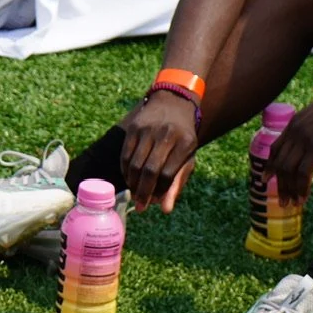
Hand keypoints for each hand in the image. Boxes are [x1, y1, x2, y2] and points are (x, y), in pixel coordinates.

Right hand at [118, 89, 200, 211]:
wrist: (172, 103)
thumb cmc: (182, 137)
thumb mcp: (187, 157)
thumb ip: (177, 183)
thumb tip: (165, 210)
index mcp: (185, 142)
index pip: (168, 174)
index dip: (160, 191)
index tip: (155, 202)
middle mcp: (166, 134)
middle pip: (149, 170)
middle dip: (143, 192)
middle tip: (141, 206)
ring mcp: (148, 129)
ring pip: (134, 164)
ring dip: (132, 183)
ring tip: (135, 193)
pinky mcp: (133, 128)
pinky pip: (125, 155)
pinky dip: (125, 171)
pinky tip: (129, 179)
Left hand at [269, 80, 312, 200]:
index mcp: (294, 123)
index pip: (275, 148)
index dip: (270, 166)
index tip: (266, 179)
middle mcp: (294, 132)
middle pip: (280, 163)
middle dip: (280, 185)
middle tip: (283, 202)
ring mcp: (304, 139)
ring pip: (288, 170)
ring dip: (289, 190)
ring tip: (292, 205)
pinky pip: (303, 172)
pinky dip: (302, 188)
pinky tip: (304, 198)